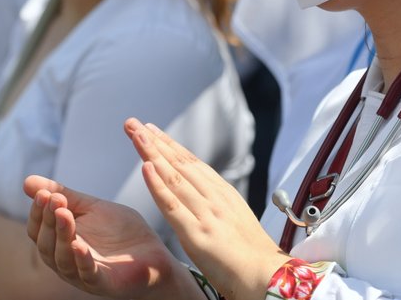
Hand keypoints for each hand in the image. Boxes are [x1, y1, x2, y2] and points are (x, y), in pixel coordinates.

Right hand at [23, 175, 201, 299]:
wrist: (155, 254)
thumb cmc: (122, 232)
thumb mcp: (92, 208)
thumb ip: (65, 196)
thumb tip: (26, 181)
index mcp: (62, 243)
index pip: (39, 230)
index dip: (38, 212)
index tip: (43, 193)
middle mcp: (68, 261)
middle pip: (46, 245)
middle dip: (48, 221)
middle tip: (53, 199)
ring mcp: (85, 275)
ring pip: (62, 260)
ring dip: (61, 236)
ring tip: (64, 214)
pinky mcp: (105, 284)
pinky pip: (88, 275)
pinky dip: (81, 260)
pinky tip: (78, 244)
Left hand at [126, 118, 289, 299]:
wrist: (266, 276)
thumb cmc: (252, 256)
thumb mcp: (236, 220)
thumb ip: (219, 205)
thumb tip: (203, 197)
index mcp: (224, 194)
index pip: (192, 163)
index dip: (170, 145)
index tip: (152, 130)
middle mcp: (215, 198)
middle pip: (179, 163)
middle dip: (155, 141)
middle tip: (134, 124)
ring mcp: (206, 214)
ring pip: (173, 177)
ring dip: (152, 153)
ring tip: (135, 134)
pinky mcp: (197, 233)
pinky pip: (172, 205)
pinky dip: (157, 184)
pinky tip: (146, 167)